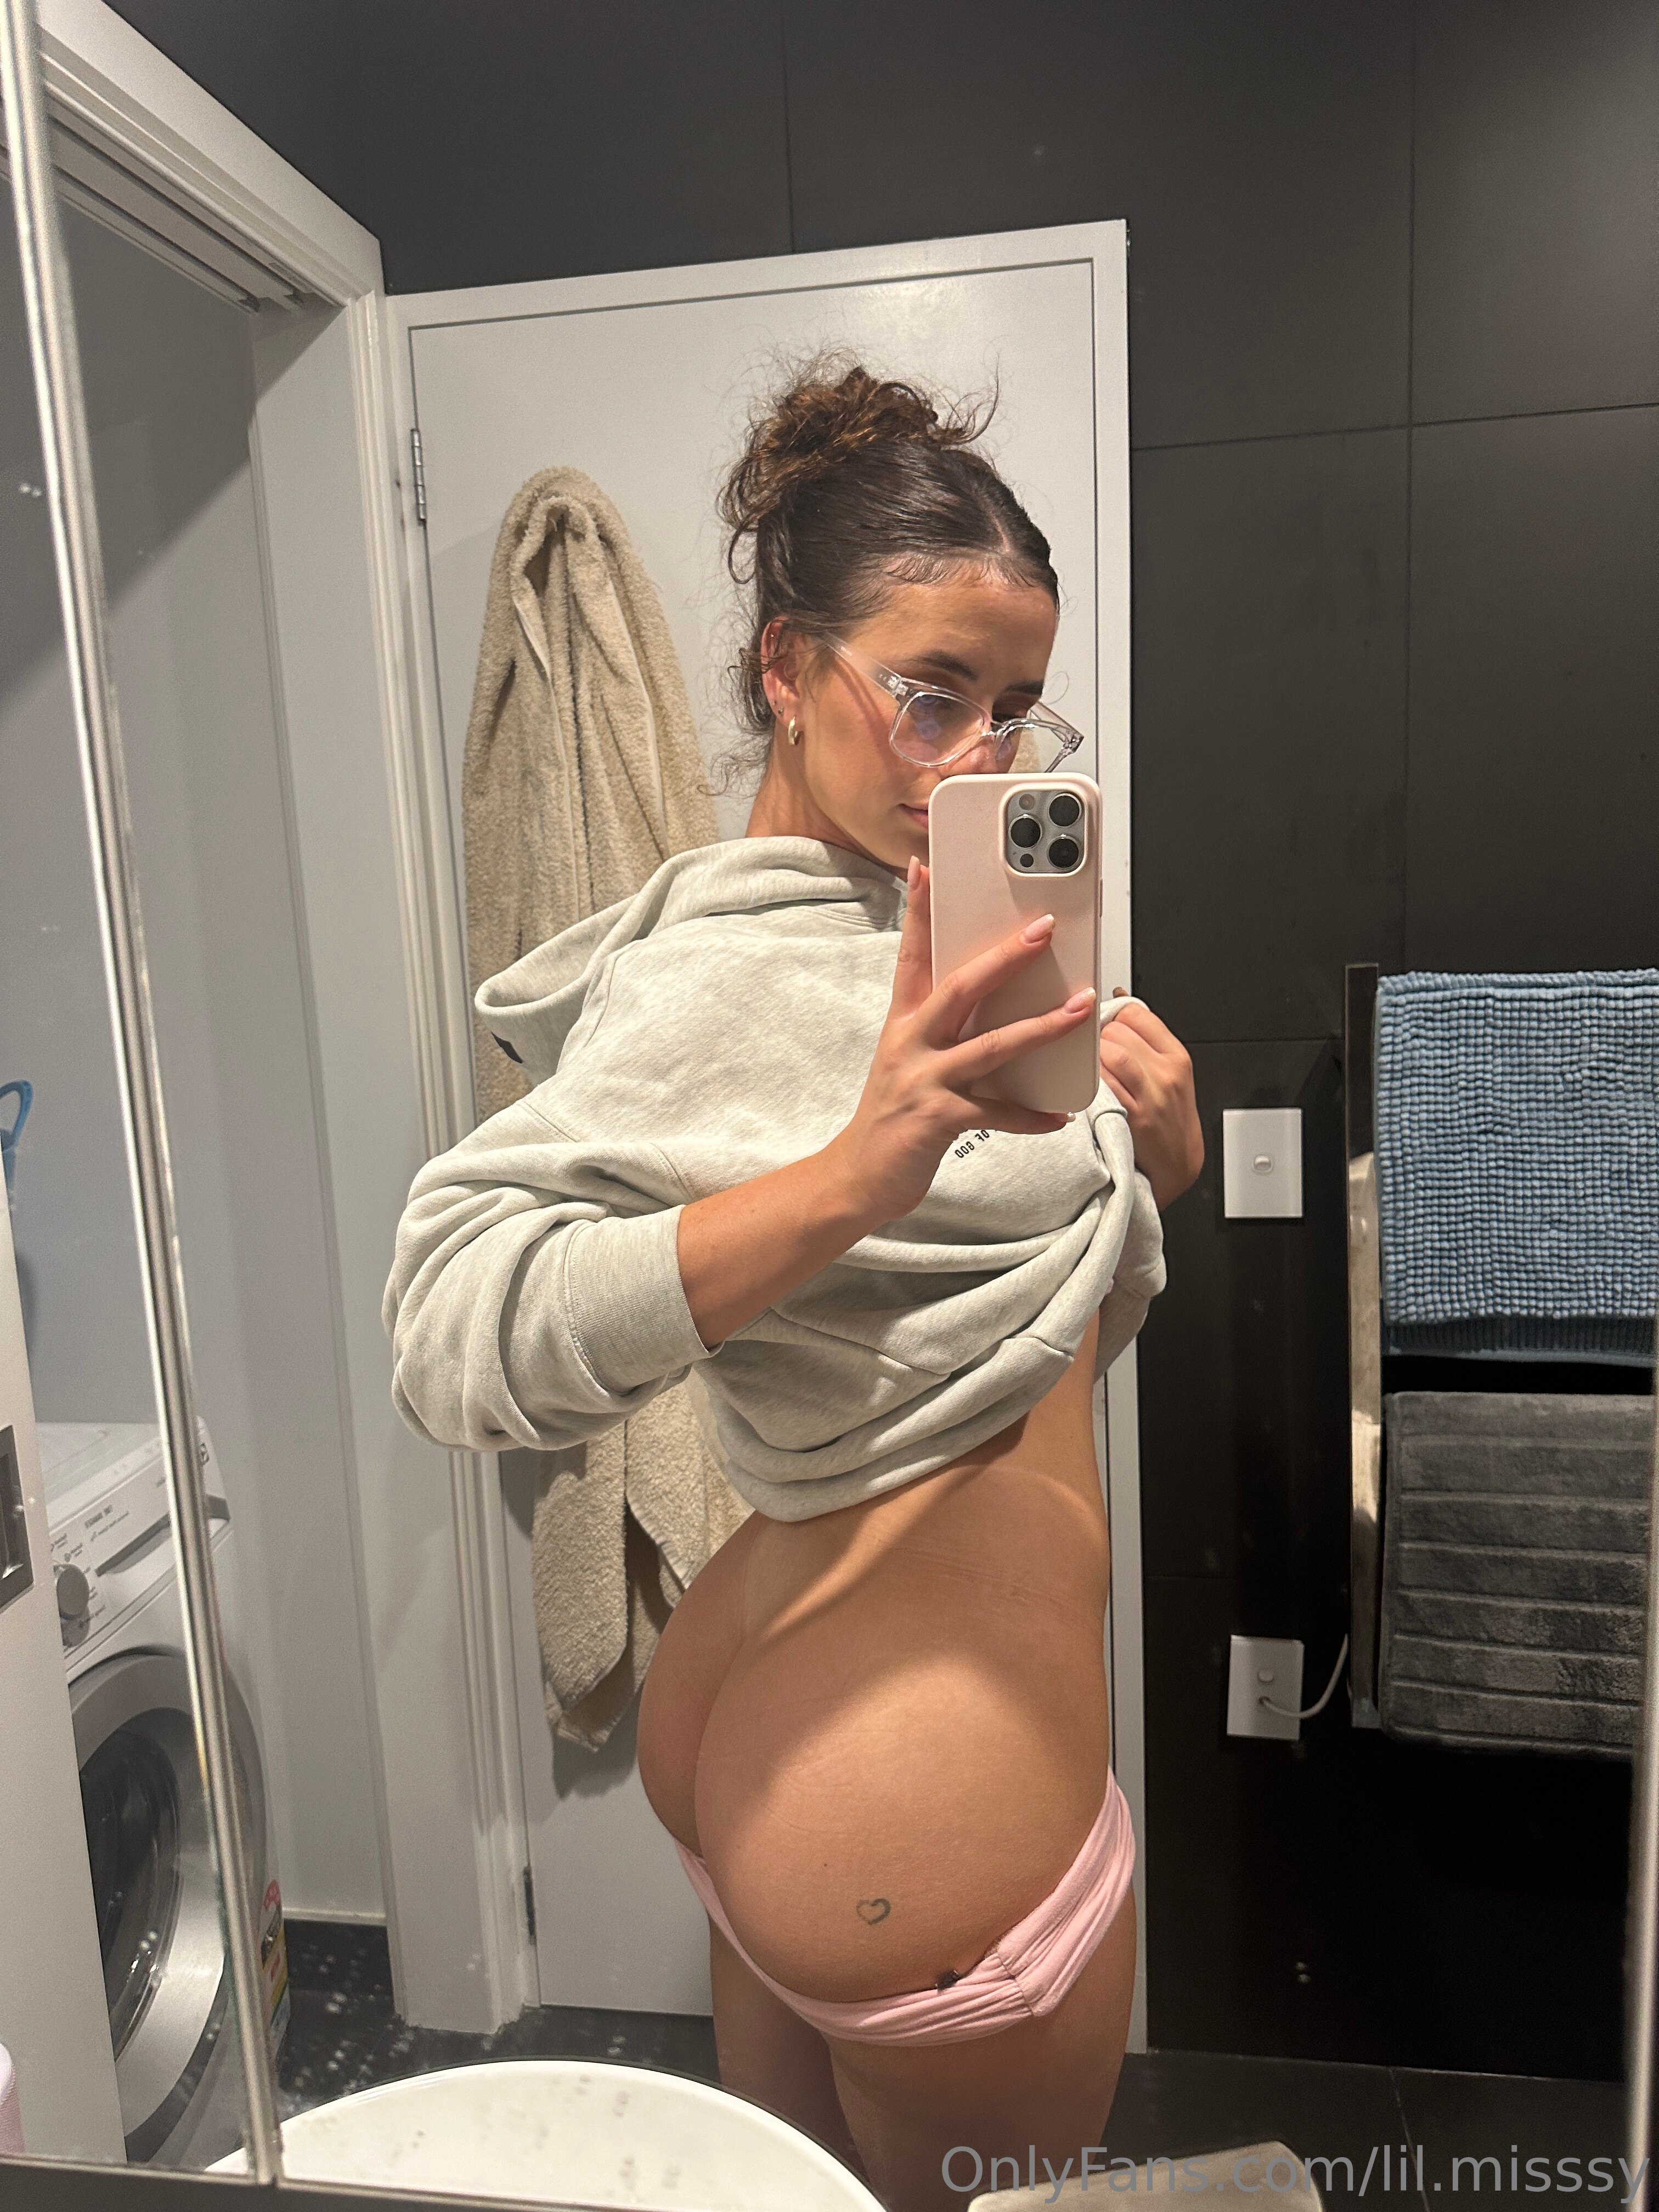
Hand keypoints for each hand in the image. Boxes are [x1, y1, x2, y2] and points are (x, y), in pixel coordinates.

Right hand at [820, 858, 1097, 1226]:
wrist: (856, 1176)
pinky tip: (1060, 1115)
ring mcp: (923, 1081)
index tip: (924, 867)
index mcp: (904, 1023)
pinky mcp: (937, 1120)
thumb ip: (941, 1028)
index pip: (911, 956)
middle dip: (1005, 957)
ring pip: (990, 1046)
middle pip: (960, 987)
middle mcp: (911, 1043)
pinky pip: (995, 1113)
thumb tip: (989, 1001)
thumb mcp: (907, 1060)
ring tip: (1080, 1010)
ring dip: (1041, 1027)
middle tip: (1043, 929)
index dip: (918, 911)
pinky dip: (1030, 1115)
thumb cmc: (890, 1116)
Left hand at [1099, 991, 1202, 1208]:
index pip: (1137, 1014)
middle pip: (1120, 1031)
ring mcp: (1151, 1096)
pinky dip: (1089, 1081)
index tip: (1102, 1026)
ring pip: (1112, 1053)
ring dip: (1091, 1056)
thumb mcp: (1171, 1074)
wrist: (1177, 1164)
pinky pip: (1104, 1087)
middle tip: (1089, 1051)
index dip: (1113, 1015)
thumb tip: (1117, 998)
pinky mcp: (1133, 1117)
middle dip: (1098, 1036)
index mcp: (1176, 1056)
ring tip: (1086, 1067)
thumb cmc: (1169, 1118)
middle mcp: (1166, 1073)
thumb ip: (1146, 1040)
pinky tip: (1084, 1086)